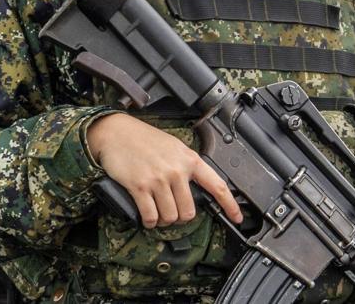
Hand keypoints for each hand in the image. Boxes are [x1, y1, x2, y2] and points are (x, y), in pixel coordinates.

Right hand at [86, 113, 242, 228]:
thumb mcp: (174, 146)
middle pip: (189, 212)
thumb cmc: (144, 139)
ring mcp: (158, 179)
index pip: (217, 185)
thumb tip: (197, 188)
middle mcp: (176, 170)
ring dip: (163, 220)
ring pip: (170, 217)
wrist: (117, 132)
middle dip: (180, 217)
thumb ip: (187, 165)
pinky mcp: (140, 187)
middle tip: (172, 212)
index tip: (237, 217)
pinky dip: (149, 221)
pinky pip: (151, 216)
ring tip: (157, 211)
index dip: (230, 205)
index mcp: (189, 159)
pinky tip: (147, 216)